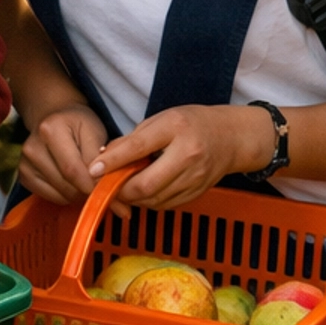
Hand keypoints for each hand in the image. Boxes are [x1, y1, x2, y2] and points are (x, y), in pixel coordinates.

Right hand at [18, 103, 107, 202]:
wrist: (54, 119)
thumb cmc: (79, 124)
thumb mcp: (94, 132)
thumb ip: (98, 157)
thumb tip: (98, 183)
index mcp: (49, 130)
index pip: (72, 170)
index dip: (91, 184)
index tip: (106, 187)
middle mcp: (31, 148)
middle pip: (65, 185)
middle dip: (86, 190)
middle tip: (99, 183)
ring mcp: (24, 164)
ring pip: (60, 195)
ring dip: (77, 194)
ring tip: (85, 179)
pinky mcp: (24, 177)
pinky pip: (51, 198)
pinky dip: (65, 195)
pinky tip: (71, 182)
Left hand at [92, 104, 270, 206]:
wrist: (231, 138)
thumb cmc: (192, 123)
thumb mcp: (161, 120)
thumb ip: (132, 139)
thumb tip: (103, 158)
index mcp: (176, 128)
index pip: (138, 148)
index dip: (113, 162)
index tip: (94, 169)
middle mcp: (188, 155)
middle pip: (146, 184)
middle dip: (121, 189)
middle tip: (108, 185)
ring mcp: (195, 178)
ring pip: (153, 200)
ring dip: (133, 197)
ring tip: (125, 186)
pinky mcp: (196, 194)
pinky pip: (164, 205)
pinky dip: (149, 201)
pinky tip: (144, 190)